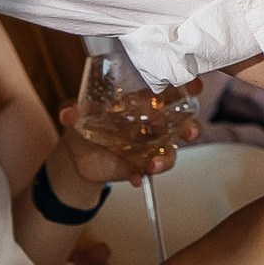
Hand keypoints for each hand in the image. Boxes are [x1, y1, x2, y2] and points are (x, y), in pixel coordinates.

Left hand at [55, 93, 201, 186]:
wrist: (78, 155)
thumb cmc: (86, 123)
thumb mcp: (79, 113)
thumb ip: (74, 110)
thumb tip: (68, 113)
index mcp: (141, 102)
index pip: (168, 91)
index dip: (185, 87)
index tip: (195, 86)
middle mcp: (152, 123)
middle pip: (181, 122)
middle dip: (190, 126)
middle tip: (189, 132)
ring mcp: (150, 145)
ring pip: (170, 150)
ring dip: (167, 157)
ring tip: (154, 164)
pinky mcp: (142, 164)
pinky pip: (150, 170)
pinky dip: (144, 174)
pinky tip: (136, 178)